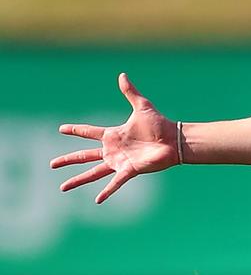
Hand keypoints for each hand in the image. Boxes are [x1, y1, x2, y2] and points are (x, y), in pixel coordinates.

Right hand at [50, 73, 179, 203]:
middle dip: (68, 160)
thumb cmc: (160, 124)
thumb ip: (130, 92)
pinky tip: (97, 200)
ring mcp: (120, 162)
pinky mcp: (130, 170)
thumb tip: (122, 74)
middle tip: (52, 165)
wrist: (175, 140)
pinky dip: (107, 191)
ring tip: (62, 188)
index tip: (60, 129)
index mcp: (113, 135)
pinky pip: (116, 182)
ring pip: (94, 172)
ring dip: (78, 180)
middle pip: (85, 156)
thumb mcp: (142, 106)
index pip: (89, 132)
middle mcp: (113, 150)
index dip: (75, 130)